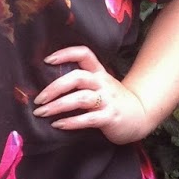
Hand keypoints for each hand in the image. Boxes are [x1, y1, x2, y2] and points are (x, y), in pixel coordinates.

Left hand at [32, 47, 151, 145]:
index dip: (66, 54)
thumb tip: (49, 87)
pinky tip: (58, 125)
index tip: (47, 60)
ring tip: (42, 113)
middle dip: (54, 88)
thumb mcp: (101, 86)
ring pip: (80, 98)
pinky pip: (88, 119)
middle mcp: (103, 83)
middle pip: (77, 78)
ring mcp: (107, 100)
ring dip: (58, 105)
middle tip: (38, 99)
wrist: (141, 115)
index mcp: (99, 73)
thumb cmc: (113, 101)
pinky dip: (71, 122)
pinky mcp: (110, 117)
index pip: (84, 54)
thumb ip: (82, 83)